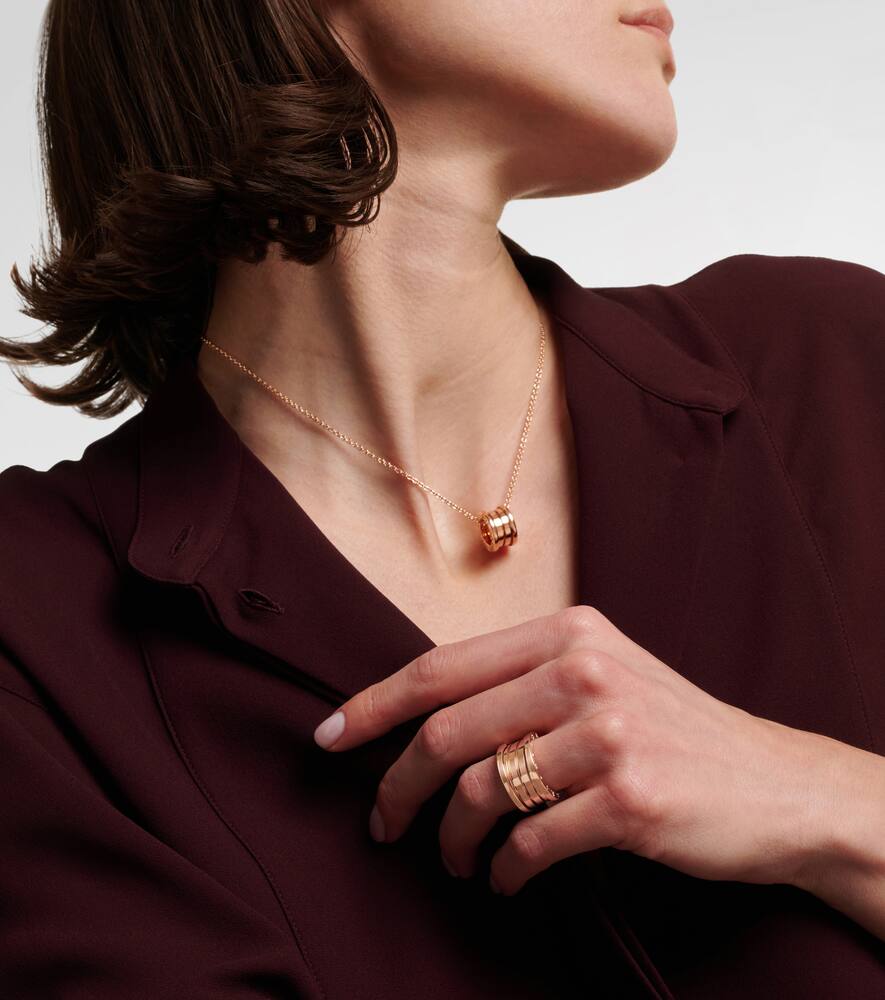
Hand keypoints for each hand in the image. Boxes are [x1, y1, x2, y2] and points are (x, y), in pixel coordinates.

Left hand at [313, 605, 848, 895]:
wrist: (775, 784)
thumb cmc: (671, 729)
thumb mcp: (603, 673)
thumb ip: (523, 678)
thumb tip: (422, 718)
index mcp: (566, 632)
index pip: (441, 666)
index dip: (372, 705)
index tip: (327, 739)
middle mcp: (583, 671)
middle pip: (445, 733)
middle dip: (395, 788)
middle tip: (383, 826)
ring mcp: (608, 734)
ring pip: (480, 793)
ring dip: (452, 840)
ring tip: (458, 862)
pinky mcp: (629, 799)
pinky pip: (530, 845)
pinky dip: (505, 874)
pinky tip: (509, 881)